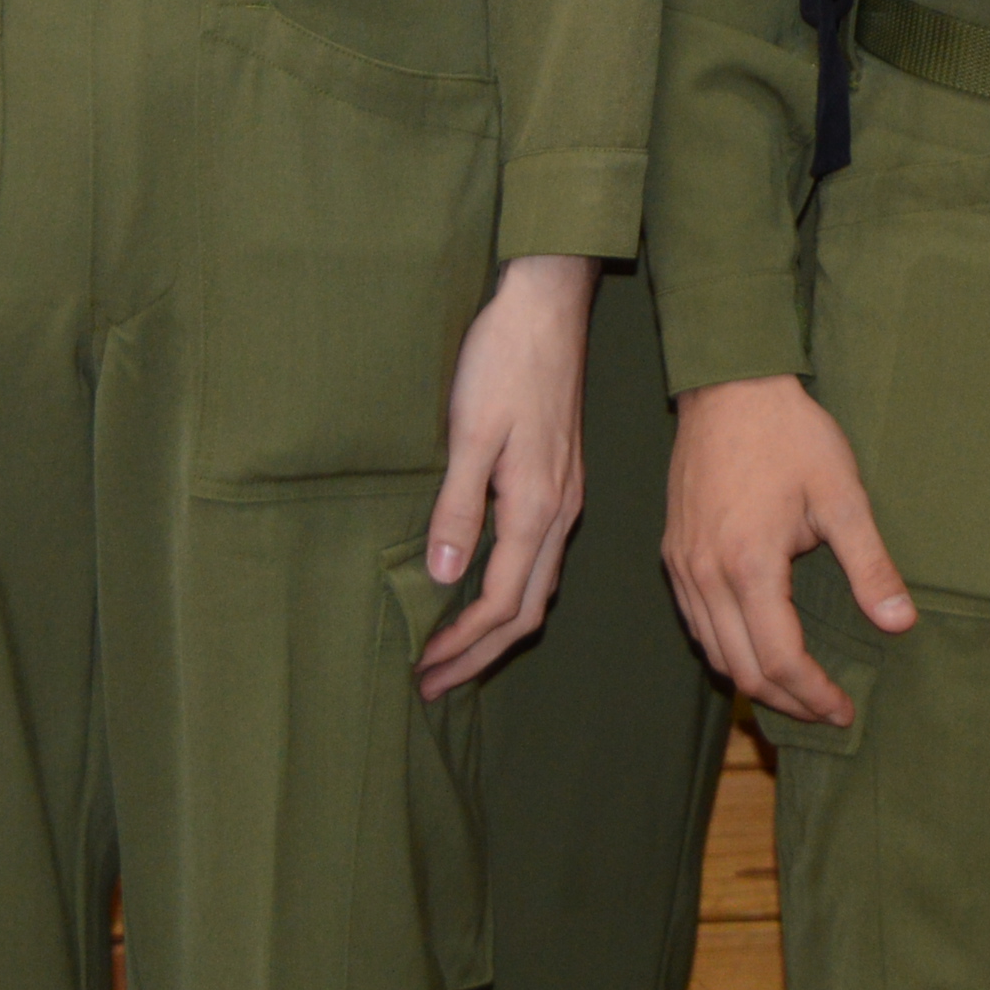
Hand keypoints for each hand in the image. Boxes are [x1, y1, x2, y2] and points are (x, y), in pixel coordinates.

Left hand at [415, 253, 595, 697]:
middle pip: (526, 609)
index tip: (423, 671)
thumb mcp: (471, 432)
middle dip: (480, 653)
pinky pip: (541, 558)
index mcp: (538, 507)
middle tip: (434, 684)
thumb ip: (459, 507)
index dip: (461, 644)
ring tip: (455, 651)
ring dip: (496, 628)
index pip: (500, 602)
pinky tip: (485, 588)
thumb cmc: (504, 360)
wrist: (547, 305)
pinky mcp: (561, 479)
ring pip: (538, 586)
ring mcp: (566, 496)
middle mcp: (561, 512)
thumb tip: (443, 578)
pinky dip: (511, 591)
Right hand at [663, 373, 911, 725]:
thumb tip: (900, 624)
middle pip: (742, 669)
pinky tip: (759, 647)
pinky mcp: (675, 554)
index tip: (845, 710)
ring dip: (756, 681)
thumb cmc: (791, 435)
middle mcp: (706, 574)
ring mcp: (684, 566)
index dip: (813, 695)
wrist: (729, 387)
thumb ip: (870, 565)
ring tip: (799, 689)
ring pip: (713, 653)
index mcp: (749, 564)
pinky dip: (728, 650)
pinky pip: (697, 624)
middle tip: (827, 710)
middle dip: (787, 701)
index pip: (779, 660)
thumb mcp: (842, 495)